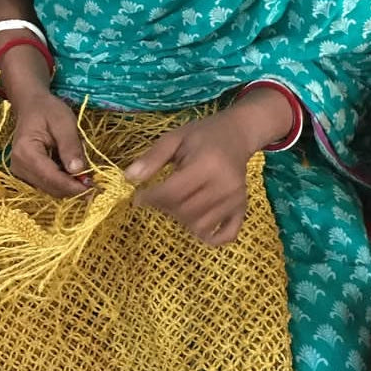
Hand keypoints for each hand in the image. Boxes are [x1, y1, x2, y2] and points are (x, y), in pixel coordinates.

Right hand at [9, 88, 90, 197]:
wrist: (31, 105)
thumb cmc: (48, 110)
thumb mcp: (64, 123)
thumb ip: (71, 147)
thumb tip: (78, 171)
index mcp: (25, 152)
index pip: (50, 177)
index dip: (72, 186)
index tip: (92, 187)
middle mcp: (18, 166)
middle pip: (50, 187)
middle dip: (72, 186)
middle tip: (93, 179)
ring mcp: (20, 172)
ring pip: (50, 189)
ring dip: (68, 184)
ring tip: (82, 171)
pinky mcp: (26, 175)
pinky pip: (47, 184)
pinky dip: (62, 181)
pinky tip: (71, 169)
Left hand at [125, 112, 256, 243]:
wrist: (237, 133)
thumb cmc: (202, 135)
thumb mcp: (174, 138)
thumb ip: (152, 158)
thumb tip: (128, 178)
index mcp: (207, 164)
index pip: (173, 192)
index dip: (150, 198)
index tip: (138, 197)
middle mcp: (225, 185)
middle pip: (185, 211)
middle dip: (165, 208)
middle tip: (160, 198)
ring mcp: (236, 199)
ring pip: (200, 226)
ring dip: (183, 220)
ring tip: (178, 204)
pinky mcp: (243, 208)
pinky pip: (226, 235)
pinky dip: (211, 237)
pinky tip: (199, 228)